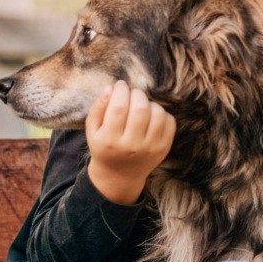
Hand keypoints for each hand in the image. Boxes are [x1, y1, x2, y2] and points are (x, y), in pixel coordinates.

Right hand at [86, 80, 175, 204]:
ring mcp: (150, 148)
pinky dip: (162, 114)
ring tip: (141, 106)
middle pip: (140, 108)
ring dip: (150, 103)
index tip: (120, 86)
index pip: (119, 107)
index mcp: (110, 140)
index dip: (121, 90)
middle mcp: (131, 145)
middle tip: (132, 94)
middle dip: (136, 94)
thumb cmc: (104, 147)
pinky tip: (151, 117)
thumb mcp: (93, 130)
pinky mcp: (163, 149)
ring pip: (157, 113)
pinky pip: (170, 122)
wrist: (120, 176)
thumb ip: (98, 108)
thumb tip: (111, 87)